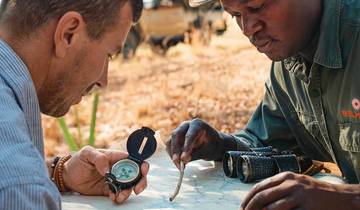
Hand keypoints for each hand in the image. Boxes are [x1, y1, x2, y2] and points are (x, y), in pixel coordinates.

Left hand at [62, 146, 148, 203]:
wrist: (68, 177)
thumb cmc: (78, 161)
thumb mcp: (86, 153)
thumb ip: (99, 158)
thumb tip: (108, 169)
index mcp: (116, 157)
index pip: (133, 159)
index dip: (142, 164)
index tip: (143, 170)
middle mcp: (119, 168)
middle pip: (137, 173)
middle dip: (141, 181)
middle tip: (136, 189)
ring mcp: (116, 180)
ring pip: (130, 186)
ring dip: (128, 192)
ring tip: (120, 196)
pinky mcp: (110, 190)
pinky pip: (120, 194)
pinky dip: (120, 197)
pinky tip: (114, 197)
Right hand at [165, 118, 235, 167]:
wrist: (213, 143)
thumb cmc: (212, 145)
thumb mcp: (208, 150)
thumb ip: (195, 154)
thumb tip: (183, 160)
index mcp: (197, 124)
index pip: (190, 135)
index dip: (186, 147)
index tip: (184, 158)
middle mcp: (186, 125)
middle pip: (176, 135)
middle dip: (175, 149)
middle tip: (177, 162)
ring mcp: (180, 131)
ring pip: (170, 140)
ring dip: (172, 154)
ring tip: (179, 166)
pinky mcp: (175, 138)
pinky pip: (170, 146)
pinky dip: (172, 155)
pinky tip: (178, 163)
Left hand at [240, 172, 359, 209]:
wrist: (338, 197)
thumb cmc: (313, 192)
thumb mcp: (295, 183)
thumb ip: (278, 187)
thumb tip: (257, 197)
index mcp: (285, 176)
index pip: (260, 186)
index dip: (248, 198)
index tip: (243, 206)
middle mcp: (290, 183)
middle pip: (262, 196)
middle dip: (250, 207)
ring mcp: (298, 194)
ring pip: (271, 206)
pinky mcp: (305, 206)